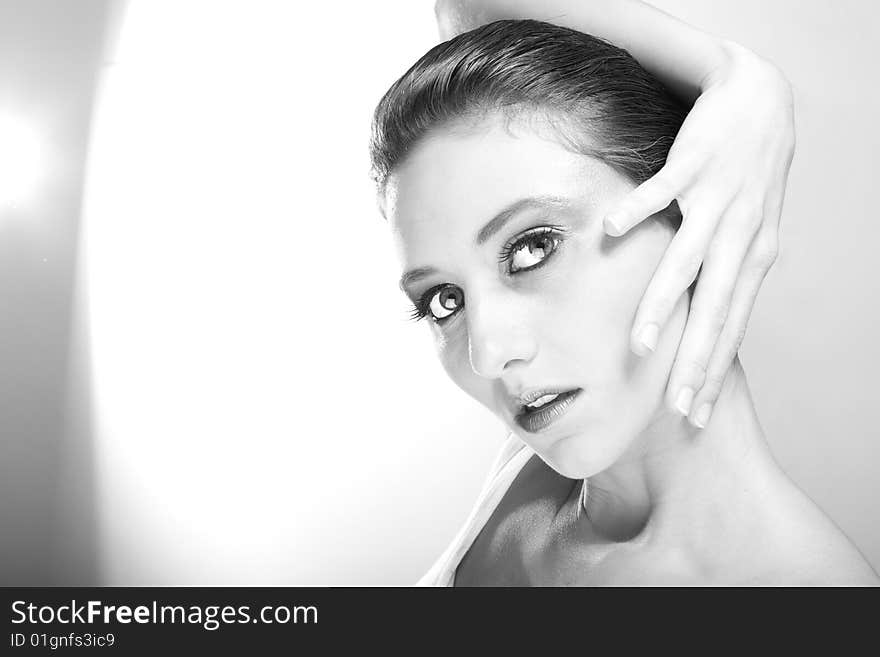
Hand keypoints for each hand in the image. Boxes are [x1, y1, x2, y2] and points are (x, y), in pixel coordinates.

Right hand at [604, 42, 794, 428]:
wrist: (762, 99)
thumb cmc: (747, 172)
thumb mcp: (746, 229)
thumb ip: (722, 273)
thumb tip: (697, 320)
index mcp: (752, 255)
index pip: (731, 325)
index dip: (712, 371)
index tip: (695, 415)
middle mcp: (739, 234)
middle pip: (714, 309)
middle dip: (695, 361)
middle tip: (677, 408)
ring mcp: (717, 199)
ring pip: (688, 260)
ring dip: (662, 303)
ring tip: (640, 344)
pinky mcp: (695, 162)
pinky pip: (663, 189)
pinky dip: (637, 210)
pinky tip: (612, 232)